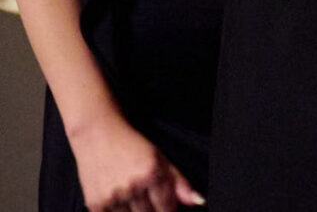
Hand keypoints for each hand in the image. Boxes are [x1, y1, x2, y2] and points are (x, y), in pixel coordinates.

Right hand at [65, 110, 202, 209]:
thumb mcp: (160, 158)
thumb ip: (179, 182)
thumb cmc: (130, 145)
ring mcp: (113, 196)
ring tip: (130, 195)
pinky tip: (118, 199)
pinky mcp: (96, 204)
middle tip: (145, 197)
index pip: (167, 208)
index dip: (167, 208)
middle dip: (152, 210)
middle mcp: (133, 186)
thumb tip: (197, 201)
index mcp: (152, 173)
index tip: (163, 203)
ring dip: (134, 211)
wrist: (96, 134)